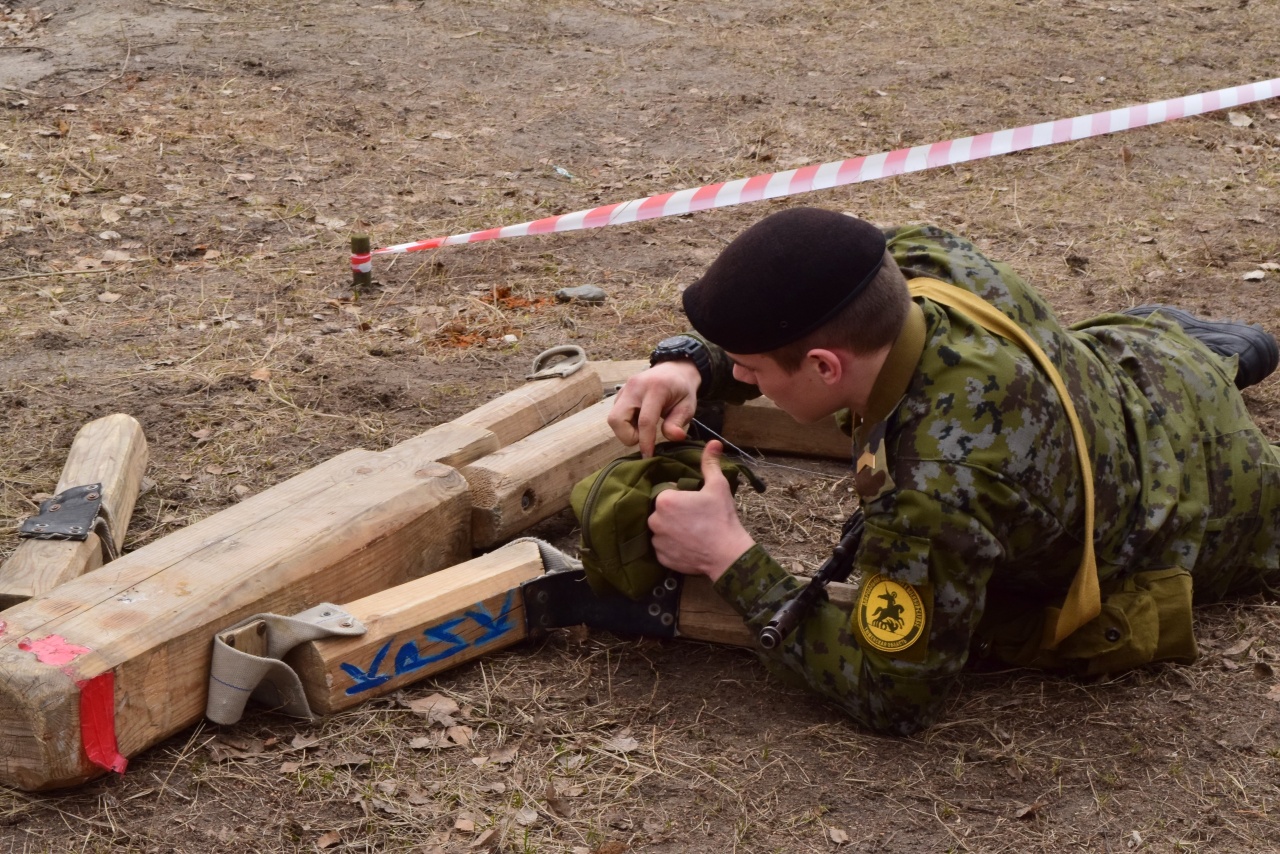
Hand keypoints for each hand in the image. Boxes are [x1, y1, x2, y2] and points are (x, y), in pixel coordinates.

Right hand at [607, 361, 700, 456]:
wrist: (673, 370)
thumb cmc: (682, 390)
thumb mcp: (687, 406)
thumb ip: (678, 422)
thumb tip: (675, 437)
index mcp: (655, 388)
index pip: (645, 420)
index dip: (645, 442)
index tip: (648, 456)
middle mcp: (635, 387)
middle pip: (616, 419)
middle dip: (627, 436)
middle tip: (643, 437)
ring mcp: (624, 389)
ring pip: (613, 418)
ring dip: (626, 430)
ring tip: (643, 428)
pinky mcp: (619, 393)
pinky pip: (615, 414)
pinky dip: (625, 423)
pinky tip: (638, 420)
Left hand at [648, 441, 755, 581]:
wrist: (727, 554)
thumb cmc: (721, 518)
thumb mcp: (718, 487)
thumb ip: (710, 463)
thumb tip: (714, 442)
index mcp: (664, 500)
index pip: (667, 493)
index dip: (682, 497)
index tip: (695, 503)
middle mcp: (654, 520)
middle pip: (662, 511)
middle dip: (675, 513)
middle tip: (695, 518)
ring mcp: (656, 541)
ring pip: (661, 529)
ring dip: (671, 529)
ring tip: (692, 532)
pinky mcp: (661, 557)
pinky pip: (663, 547)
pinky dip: (672, 546)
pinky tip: (688, 545)